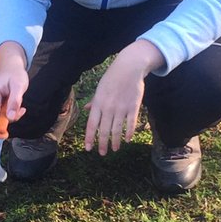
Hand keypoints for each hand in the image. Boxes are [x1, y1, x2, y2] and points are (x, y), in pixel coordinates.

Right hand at [0, 42, 28, 130]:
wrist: (12, 68)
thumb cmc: (15, 74)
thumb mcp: (18, 86)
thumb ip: (15, 101)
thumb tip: (10, 117)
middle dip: (7, 119)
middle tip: (20, 112)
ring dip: (10, 116)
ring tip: (21, 107)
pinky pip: (2, 115)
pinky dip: (11, 114)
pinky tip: (19, 108)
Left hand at [84, 40, 163, 155]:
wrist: (130, 68)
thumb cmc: (112, 77)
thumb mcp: (100, 88)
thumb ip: (94, 101)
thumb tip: (86, 109)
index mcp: (98, 103)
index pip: (91, 125)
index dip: (89, 138)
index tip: (88, 148)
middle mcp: (109, 108)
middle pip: (104, 130)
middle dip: (102, 144)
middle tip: (102, 153)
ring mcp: (121, 108)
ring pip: (117, 130)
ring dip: (115, 142)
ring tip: (114, 149)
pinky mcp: (133, 107)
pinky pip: (130, 124)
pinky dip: (128, 133)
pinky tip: (127, 140)